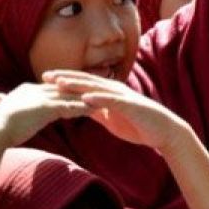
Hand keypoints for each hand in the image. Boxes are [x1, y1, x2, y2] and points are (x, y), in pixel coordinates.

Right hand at [0, 82, 91, 147]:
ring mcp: (41, 97)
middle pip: (63, 88)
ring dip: (86, 98)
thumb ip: (16, 117)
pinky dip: (82, 107)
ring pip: (69, 96)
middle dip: (80, 90)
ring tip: (103, 100)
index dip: (67, 90)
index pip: (52, 88)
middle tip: (98, 91)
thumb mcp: (8, 119)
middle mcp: (35, 90)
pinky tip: (95, 110)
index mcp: (27, 91)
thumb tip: (17, 124)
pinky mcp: (45, 108)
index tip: (80, 91)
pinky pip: (68, 106)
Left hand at [43, 70, 193, 152]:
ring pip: (96, 88)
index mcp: (108, 92)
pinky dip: (98, 98)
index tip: (44, 79)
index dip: (64, 80)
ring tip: (60, 83)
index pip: (82, 83)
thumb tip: (80, 109)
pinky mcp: (130, 106)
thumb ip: (97, 111)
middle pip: (85, 81)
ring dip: (77, 84)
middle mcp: (114, 90)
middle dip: (64, 78)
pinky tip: (85, 98)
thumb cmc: (138, 125)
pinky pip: (112, 101)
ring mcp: (122, 97)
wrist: (163, 132)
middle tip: (44, 76)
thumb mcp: (111, 119)